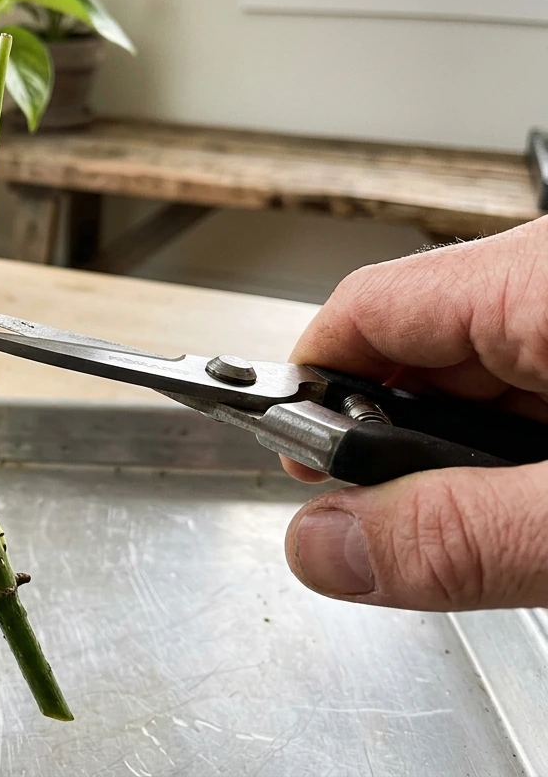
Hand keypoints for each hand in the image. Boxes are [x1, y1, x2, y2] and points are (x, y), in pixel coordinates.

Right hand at [282, 217, 547, 610]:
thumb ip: (462, 535)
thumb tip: (323, 546)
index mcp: (542, 279)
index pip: (366, 308)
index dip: (311, 389)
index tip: (301, 468)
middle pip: (416, 343)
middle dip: (399, 442)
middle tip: (412, 527)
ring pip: (479, 370)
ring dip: (469, 455)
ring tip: (505, 524)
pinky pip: (533, 378)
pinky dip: (521, 447)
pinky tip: (536, 498)